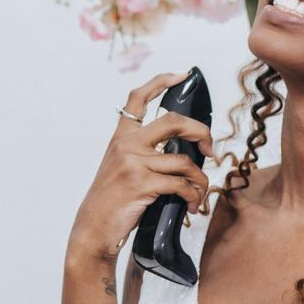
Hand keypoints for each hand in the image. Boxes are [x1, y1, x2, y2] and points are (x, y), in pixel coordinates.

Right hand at [68, 69, 214, 266]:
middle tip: (210, 149)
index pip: (138, 98)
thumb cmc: (112, 201)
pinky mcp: (141, 184)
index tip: (181, 75)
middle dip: (200, 132)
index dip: (161, 81)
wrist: (93, 228)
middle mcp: (127, 144)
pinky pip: (181, 185)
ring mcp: (134, 163)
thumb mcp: (120, 167)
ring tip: (200, 193)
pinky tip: (192, 205)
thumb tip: (183, 150)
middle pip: (174, 121)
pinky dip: (193, 196)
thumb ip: (142, 153)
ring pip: (184, 161)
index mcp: (121, 137)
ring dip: (200, 180)